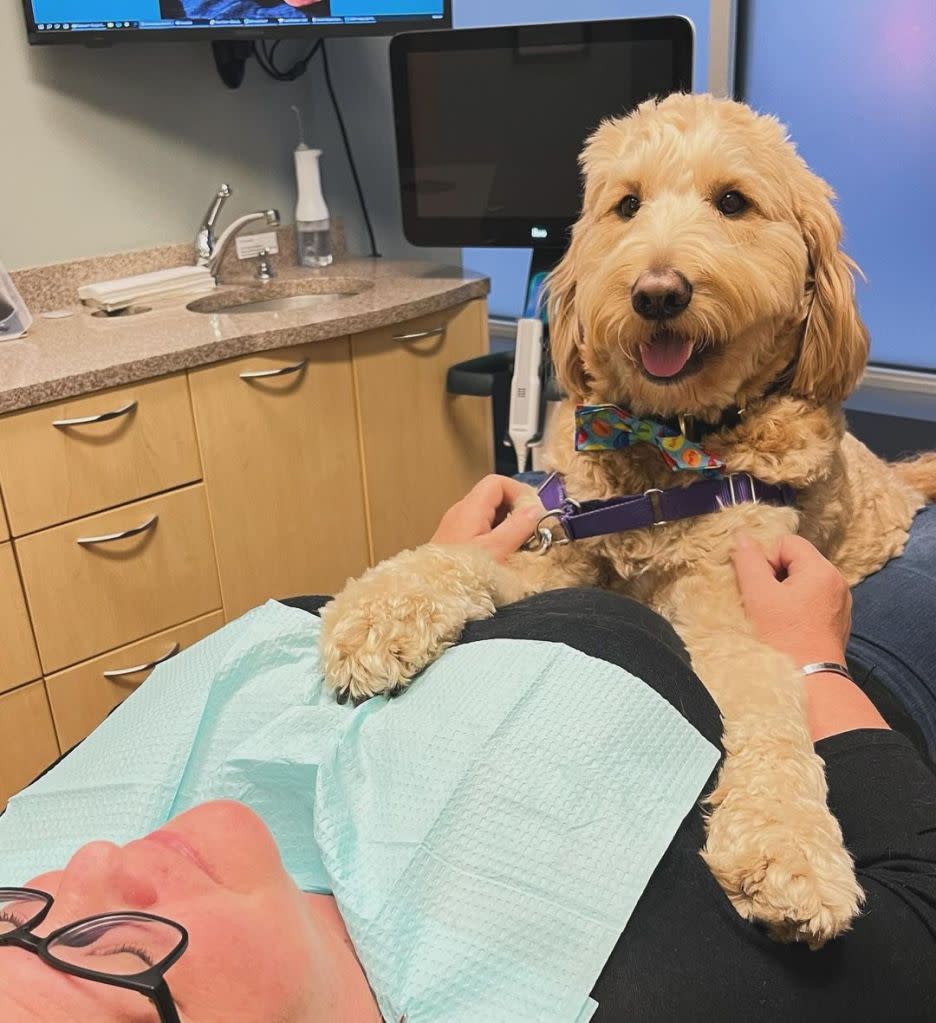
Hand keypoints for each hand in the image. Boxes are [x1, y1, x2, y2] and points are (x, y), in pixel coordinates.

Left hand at [430, 475, 541, 562]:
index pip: (497, 482)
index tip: (534, 512)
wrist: (431, 595)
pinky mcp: (454, 540)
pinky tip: (503, 553)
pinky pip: (480, 527)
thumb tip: (535, 508)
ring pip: (488, 513)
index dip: (519, 492)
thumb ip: (517, 527)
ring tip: (520, 543)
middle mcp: (460, 512)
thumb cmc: (461, 573)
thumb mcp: (496, 550)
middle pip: (494, 496)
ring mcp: (455, 526)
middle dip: (516, 509)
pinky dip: (496, 534)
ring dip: (508, 523)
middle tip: (531, 529)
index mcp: (470, 508)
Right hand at [731, 533, 851, 666]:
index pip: (786, 543)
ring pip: (804, 581)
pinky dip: (798, 607)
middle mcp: (837, 581)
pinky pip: (814, 600)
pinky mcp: (838, 620)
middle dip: (775, 576)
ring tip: (776, 615)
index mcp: (821, 570)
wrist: (810, 681)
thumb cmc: (783, 637)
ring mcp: (841, 602)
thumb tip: (742, 536)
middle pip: (796, 561)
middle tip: (764, 601)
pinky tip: (789, 626)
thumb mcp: (758, 594)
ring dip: (785, 592)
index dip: (766, 559)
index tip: (760, 586)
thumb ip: (748, 560)